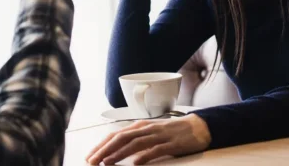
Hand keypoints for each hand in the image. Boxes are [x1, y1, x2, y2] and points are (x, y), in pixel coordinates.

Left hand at [86, 114, 210, 164]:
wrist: (198, 126)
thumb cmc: (171, 132)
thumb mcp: (150, 132)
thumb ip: (135, 139)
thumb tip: (116, 149)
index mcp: (139, 126)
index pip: (115, 134)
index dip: (101, 145)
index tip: (90, 156)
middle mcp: (146, 129)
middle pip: (121, 138)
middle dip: (104, 150)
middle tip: (92, 161)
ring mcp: (159, 135)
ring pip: (135, 143)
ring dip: (119, 153)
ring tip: (107, 162)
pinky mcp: (171, 144)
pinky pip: (155, 150)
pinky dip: (144, 156)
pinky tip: (135, 163)